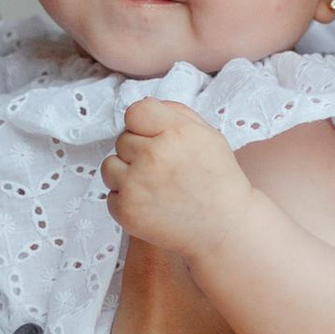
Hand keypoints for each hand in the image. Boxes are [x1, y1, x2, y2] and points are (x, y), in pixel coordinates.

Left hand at [102, 100, 250, 261]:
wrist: (225, 228)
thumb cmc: (218, 180)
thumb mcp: (208, 135)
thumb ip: (175, 113)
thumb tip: (142, 105)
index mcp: (176, 132)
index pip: (135, 112)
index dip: (143, 125)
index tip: (155, 138)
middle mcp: (153, 155)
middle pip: (122, 139)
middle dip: (138, 151)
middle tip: (162, 169)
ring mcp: (137, 184)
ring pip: (109, 166)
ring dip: (125, 174)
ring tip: (152, 186)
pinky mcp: (127, 210)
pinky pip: (111, 195)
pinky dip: (127, 201)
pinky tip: (151, 205)